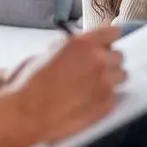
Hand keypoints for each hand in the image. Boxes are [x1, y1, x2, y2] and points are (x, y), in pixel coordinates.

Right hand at [15, 26, 125, 143]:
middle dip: (108, 61)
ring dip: (111, 78)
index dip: (109, 38)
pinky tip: (89, 100)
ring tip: (93, 86)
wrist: (24, 113)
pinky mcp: (107, 103)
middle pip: (119, 56)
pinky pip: (115, 96)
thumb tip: (78, 49)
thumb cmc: (28, 84)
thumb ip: (70, 48)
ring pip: (121, 76)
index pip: (113, 33)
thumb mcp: (47, 53)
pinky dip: (105, 97)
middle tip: (95, 69)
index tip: (108, 43)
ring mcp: (105, 83)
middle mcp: (99, 61)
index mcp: (85, 44)